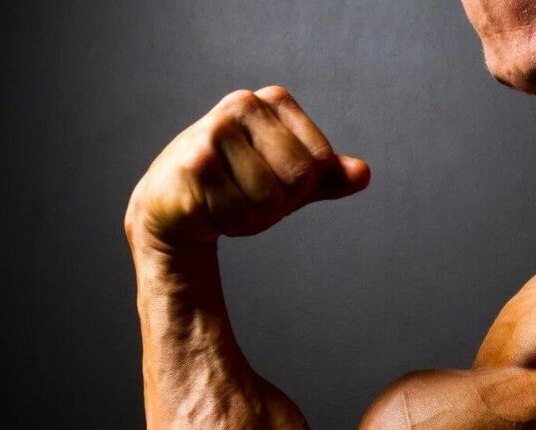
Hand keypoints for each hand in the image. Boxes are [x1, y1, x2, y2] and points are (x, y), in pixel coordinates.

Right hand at [125, 85, 370, 251]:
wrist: (172, 206)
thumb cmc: (236, 187)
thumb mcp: (288, 180)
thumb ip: (326, 177)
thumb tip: (363, 174)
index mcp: (274, 99)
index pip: (322, 160)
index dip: (302, 186)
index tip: (270, 178)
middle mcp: (243, 103)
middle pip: (300, 177)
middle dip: (279, 202)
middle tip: (246, 194)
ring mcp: (214, 130)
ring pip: (271, 198)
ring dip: (254, 217)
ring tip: (226, 201)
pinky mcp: (194, 164)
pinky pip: (242, 214)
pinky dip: (232, 225)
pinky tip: (209, 209)